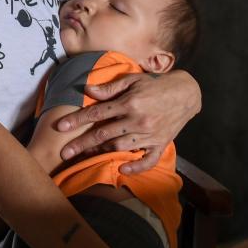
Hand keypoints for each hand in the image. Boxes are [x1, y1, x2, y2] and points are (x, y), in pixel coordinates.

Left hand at [56, 70, 200, 173]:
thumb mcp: (132, 79)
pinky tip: (122, 168)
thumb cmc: (155, 84)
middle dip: (81, 144)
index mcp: (129, 103)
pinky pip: (148, 160)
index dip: (77, 120)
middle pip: (104, 134)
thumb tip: (87, 90)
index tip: (60, 127)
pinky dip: (135, 166)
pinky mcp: (161, 144)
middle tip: (64, 152)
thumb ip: (110, 87)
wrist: (186, 93)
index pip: (97, 113)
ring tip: (86, 154)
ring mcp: (150, 134)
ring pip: (120, 147)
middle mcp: (138, 120)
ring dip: (102, 152)